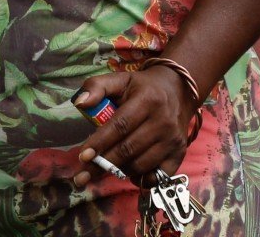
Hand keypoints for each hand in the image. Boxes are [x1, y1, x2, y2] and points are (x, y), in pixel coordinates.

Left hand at [69, 66, 196, 183]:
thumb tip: (80, 104)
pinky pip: (157, 176)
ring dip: (119, 170)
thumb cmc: (142, 87)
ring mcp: (173, 139)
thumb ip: (96, 86)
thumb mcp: (119, 79)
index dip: (100, 142)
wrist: (178, 91)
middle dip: (103, 164)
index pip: (120, 125)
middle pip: (128, 149)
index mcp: (147, 100)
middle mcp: (163, 121)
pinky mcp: (180, 153)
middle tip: (83, 175)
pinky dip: (140, 179)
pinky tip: (128, 172)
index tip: (82, 157)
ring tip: (104, 168)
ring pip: (140, 165)